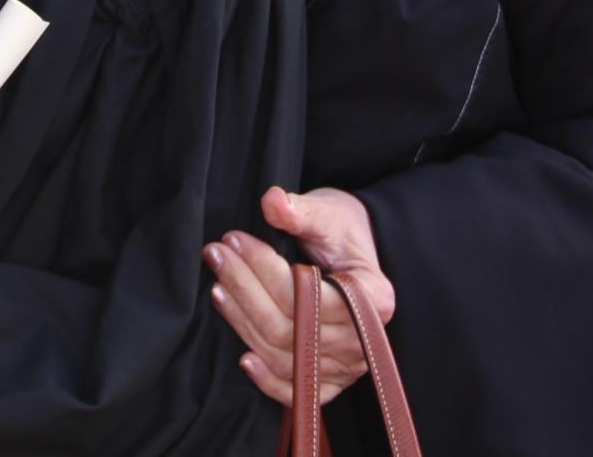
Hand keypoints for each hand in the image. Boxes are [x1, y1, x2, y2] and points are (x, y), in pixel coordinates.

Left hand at [203, 187, 395, 407]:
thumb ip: (301, 211)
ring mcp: (347, 367)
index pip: (311, 296)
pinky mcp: (328, 381)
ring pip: (285, 357)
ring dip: (244, 323)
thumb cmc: (341, 233)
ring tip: (218, 287)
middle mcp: (365, 342)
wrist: (350, 256)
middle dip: (245, 289)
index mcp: (375, 299)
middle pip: (292, 329)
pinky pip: (295, 391)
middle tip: (216, 255)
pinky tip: (243, 356)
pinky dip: (267, 379)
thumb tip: (273, 202)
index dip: (266, 271)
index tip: (236, 239)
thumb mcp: (327, 213)